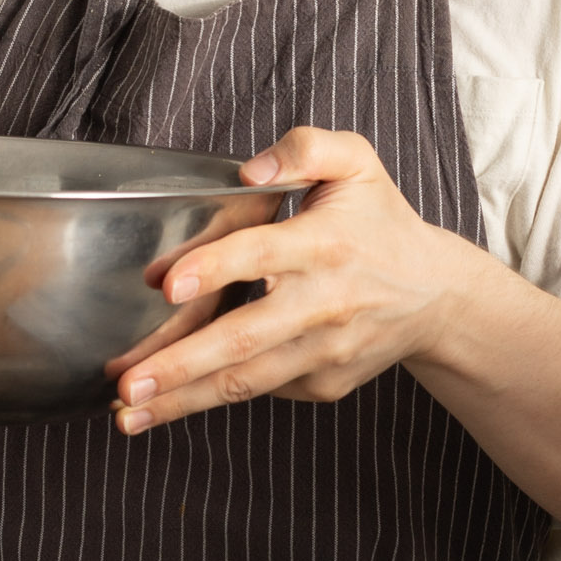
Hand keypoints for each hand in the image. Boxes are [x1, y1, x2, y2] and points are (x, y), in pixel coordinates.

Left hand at [106, 125, 471, 432]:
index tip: (167, 284)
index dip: (214, 268)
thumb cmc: (380, 224)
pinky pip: (261, 389)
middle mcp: (324, 304)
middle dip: (180, 364)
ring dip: (183, 400)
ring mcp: (323, 352)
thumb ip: (306, 147)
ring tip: (129, 412)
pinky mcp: (321, 384)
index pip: (261, 254)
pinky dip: (212, 398)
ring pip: (245, 382)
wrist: (434, 295)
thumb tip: (250, 171)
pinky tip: (170, 401)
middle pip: (244, 338)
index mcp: (325, 244)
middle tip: (127, 381)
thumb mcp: (357, 163)